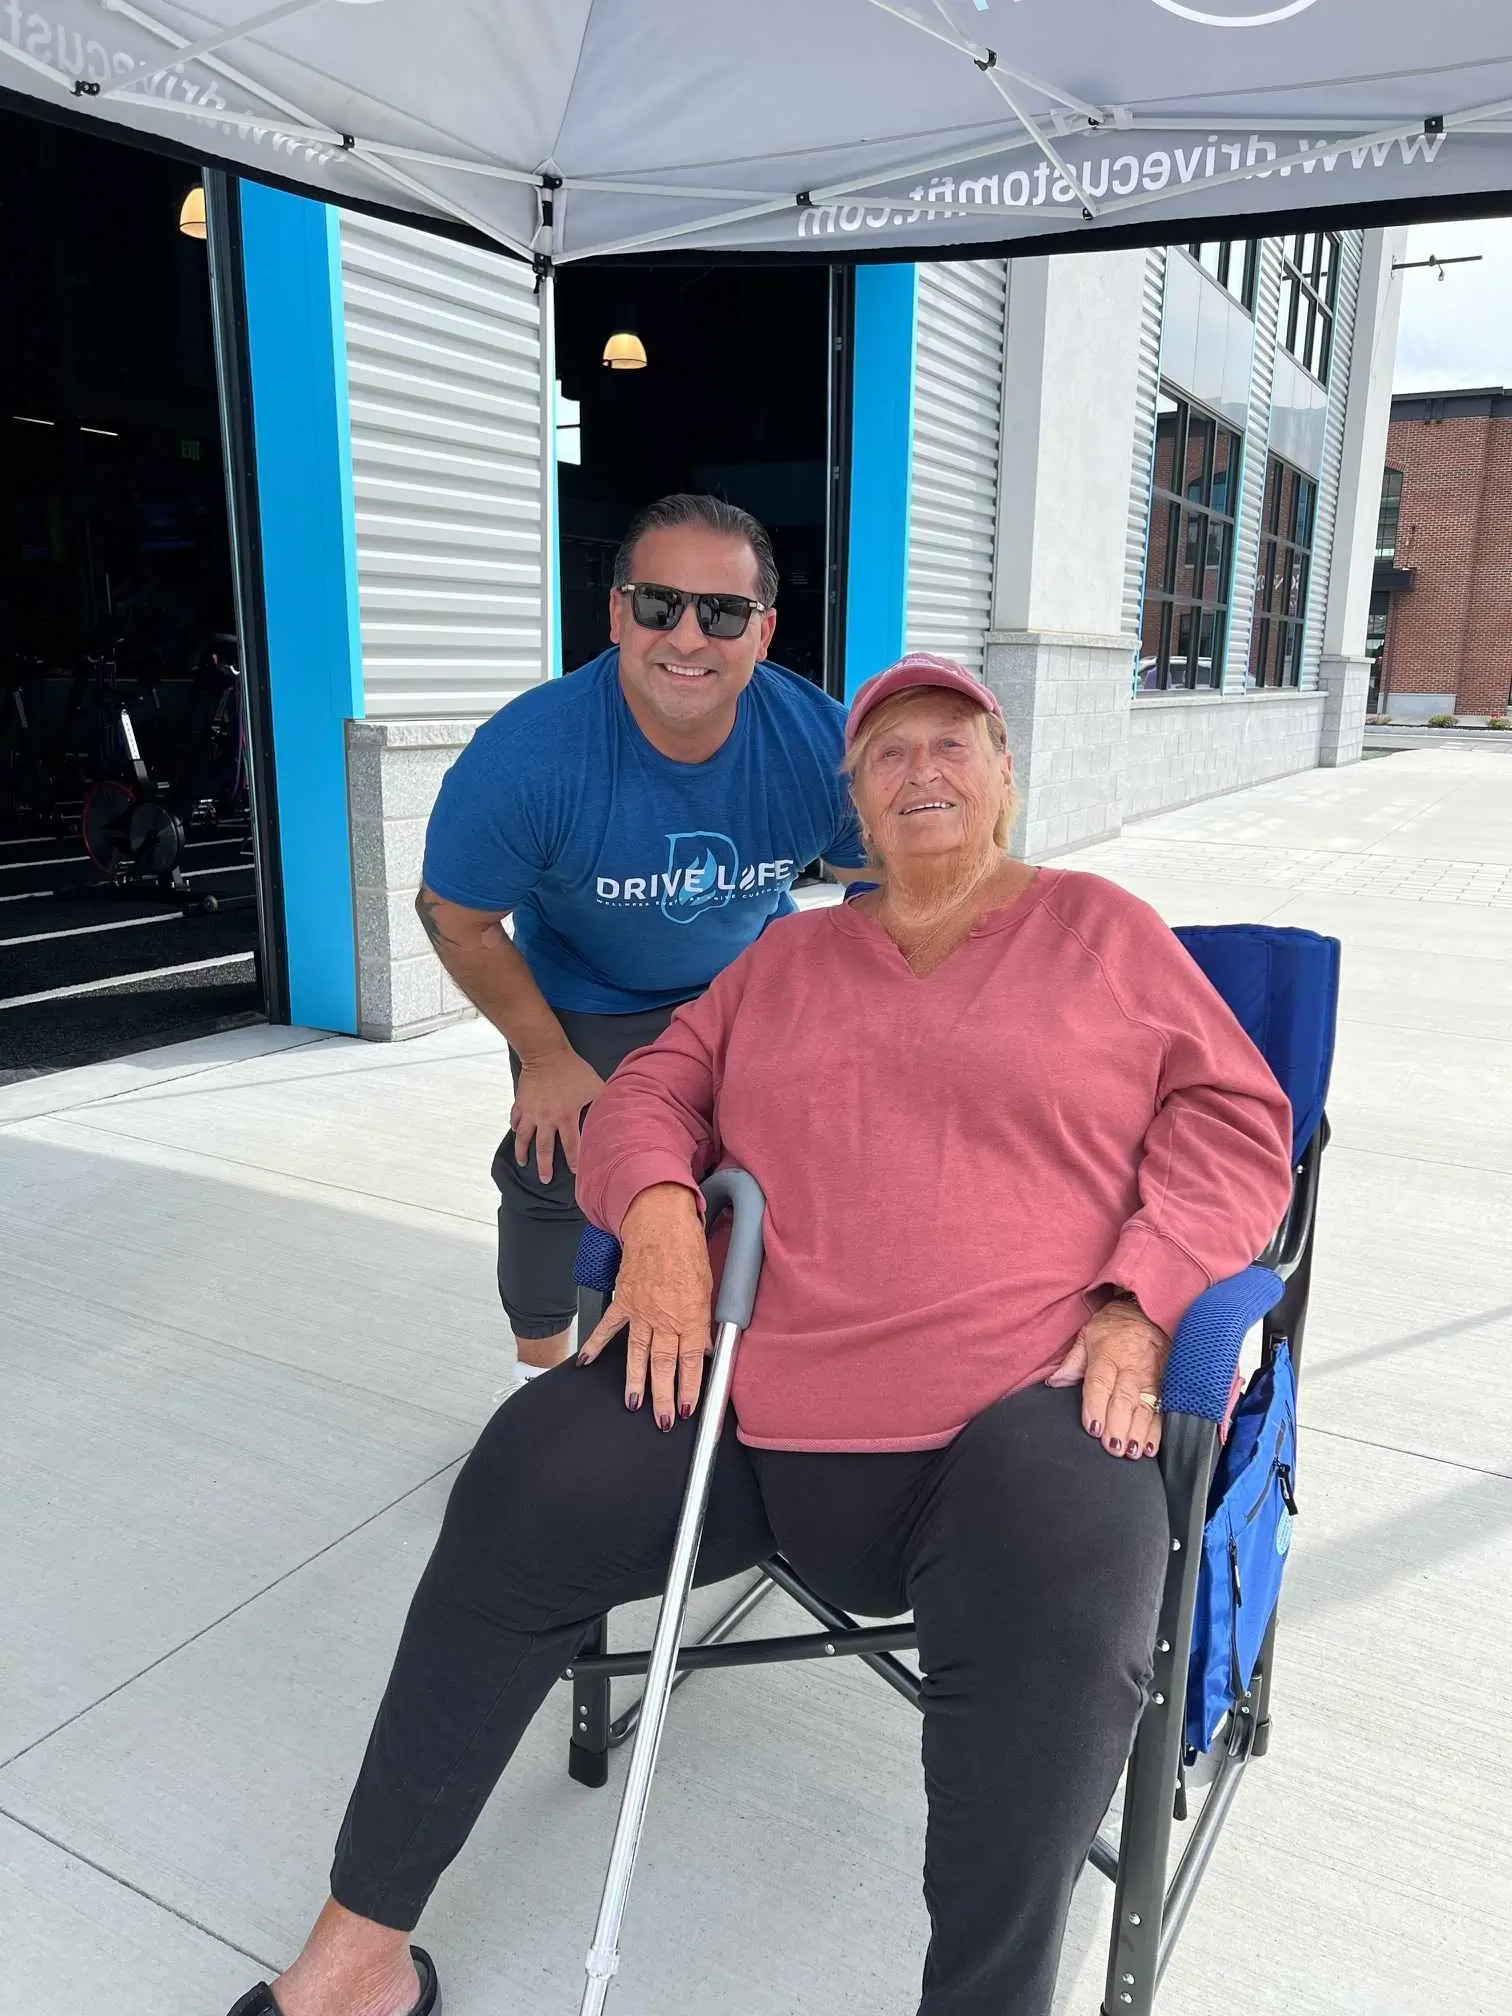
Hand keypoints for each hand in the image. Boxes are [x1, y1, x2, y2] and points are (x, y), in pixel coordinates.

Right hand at [512, 1046, 605, 1181]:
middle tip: (544, 1180)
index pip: (572, 1145)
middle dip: (544, 1166)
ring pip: (524, 1137)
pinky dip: (514, 1127)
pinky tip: (515, 1133)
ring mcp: (530, 1112)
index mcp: (566, 1117)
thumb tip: (618, 1111)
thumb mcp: (594, 1085)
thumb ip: (605, 1100)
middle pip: (544, 1149)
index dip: (574, 1161)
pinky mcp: (520, 1102)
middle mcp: (546, 1119)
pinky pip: (515, 1118)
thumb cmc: (573, 1070)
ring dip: (522, 1151)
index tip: (575, 1173)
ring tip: (522, 1162)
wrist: (545, 1054)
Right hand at [578, 1184, 711, 1429]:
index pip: (692, 1361)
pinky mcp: (623, 1300)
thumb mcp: (708, 1286)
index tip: (687, 1407)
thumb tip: (705, 1347)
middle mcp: (665, 1318)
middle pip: (664, 1365)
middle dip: (663, 1396)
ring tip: (635, 1404)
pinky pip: (609, 1327)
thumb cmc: (688, 1249)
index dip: (690, 1387)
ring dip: (636, 1382)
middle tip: (663, 1421)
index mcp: (690, 1316)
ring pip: (638, 1354)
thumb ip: (704, 1321)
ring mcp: (641, 1311)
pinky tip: (586, 1361)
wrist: (660, 1222)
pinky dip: (596, 1344)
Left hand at [1047, 1299, 1171, 1460]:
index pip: (1099, 1382)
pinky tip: (1152, 1447)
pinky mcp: (1167, 1383)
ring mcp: (1152, 1376)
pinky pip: (1164, 1409)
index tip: (1093, 1428)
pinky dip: (1159, 1430)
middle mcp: (1131, 1367)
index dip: (1096, 1406)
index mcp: (1107, 1355)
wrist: (1147, 1312)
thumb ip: (1073, 1362)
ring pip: (1145, 1407)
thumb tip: (1053, 1382)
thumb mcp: (1087, 1335)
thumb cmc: (1113, 1327)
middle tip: (1112, 1447)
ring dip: (1139, 1432)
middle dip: (1118, 1425)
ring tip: (1131, 1452)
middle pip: (1124, 1399)